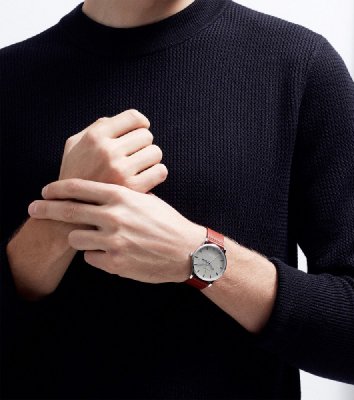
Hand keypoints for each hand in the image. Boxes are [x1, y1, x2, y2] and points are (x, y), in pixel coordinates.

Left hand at [28, 179, 205, 283]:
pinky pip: (90, 258)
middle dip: (46, 209)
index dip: (58, 188)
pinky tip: (110, 252)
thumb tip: (102, 193)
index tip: (46, 190)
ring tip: (90, 237)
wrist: (188, 250)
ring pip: (75, 238)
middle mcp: (114, 217)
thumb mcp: (147, 200)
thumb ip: (123, 196)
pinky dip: (96, 255)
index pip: (80, 188)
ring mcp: (113, 241)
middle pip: (68, 211)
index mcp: (122, 197)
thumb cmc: (168, 223)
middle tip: (33, 208)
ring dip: (79, 237)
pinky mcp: (115, 263)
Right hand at [59, 109, 167, 192]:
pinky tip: (147, 177)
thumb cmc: (75, 174)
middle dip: (143, 143)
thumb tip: (120, 121)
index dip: (140, 123)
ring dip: (151, 158)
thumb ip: (96, 128)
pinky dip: (157, 173)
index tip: (139, 131)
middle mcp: (108, 151)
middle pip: (147, 135)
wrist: (70, 210)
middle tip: (135, 154)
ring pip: (156, 152)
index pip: (134, 117)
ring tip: (140, 166)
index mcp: (95, 136)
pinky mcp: (132, 188)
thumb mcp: (74, 146)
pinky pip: (160, 171)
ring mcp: (120, 170)